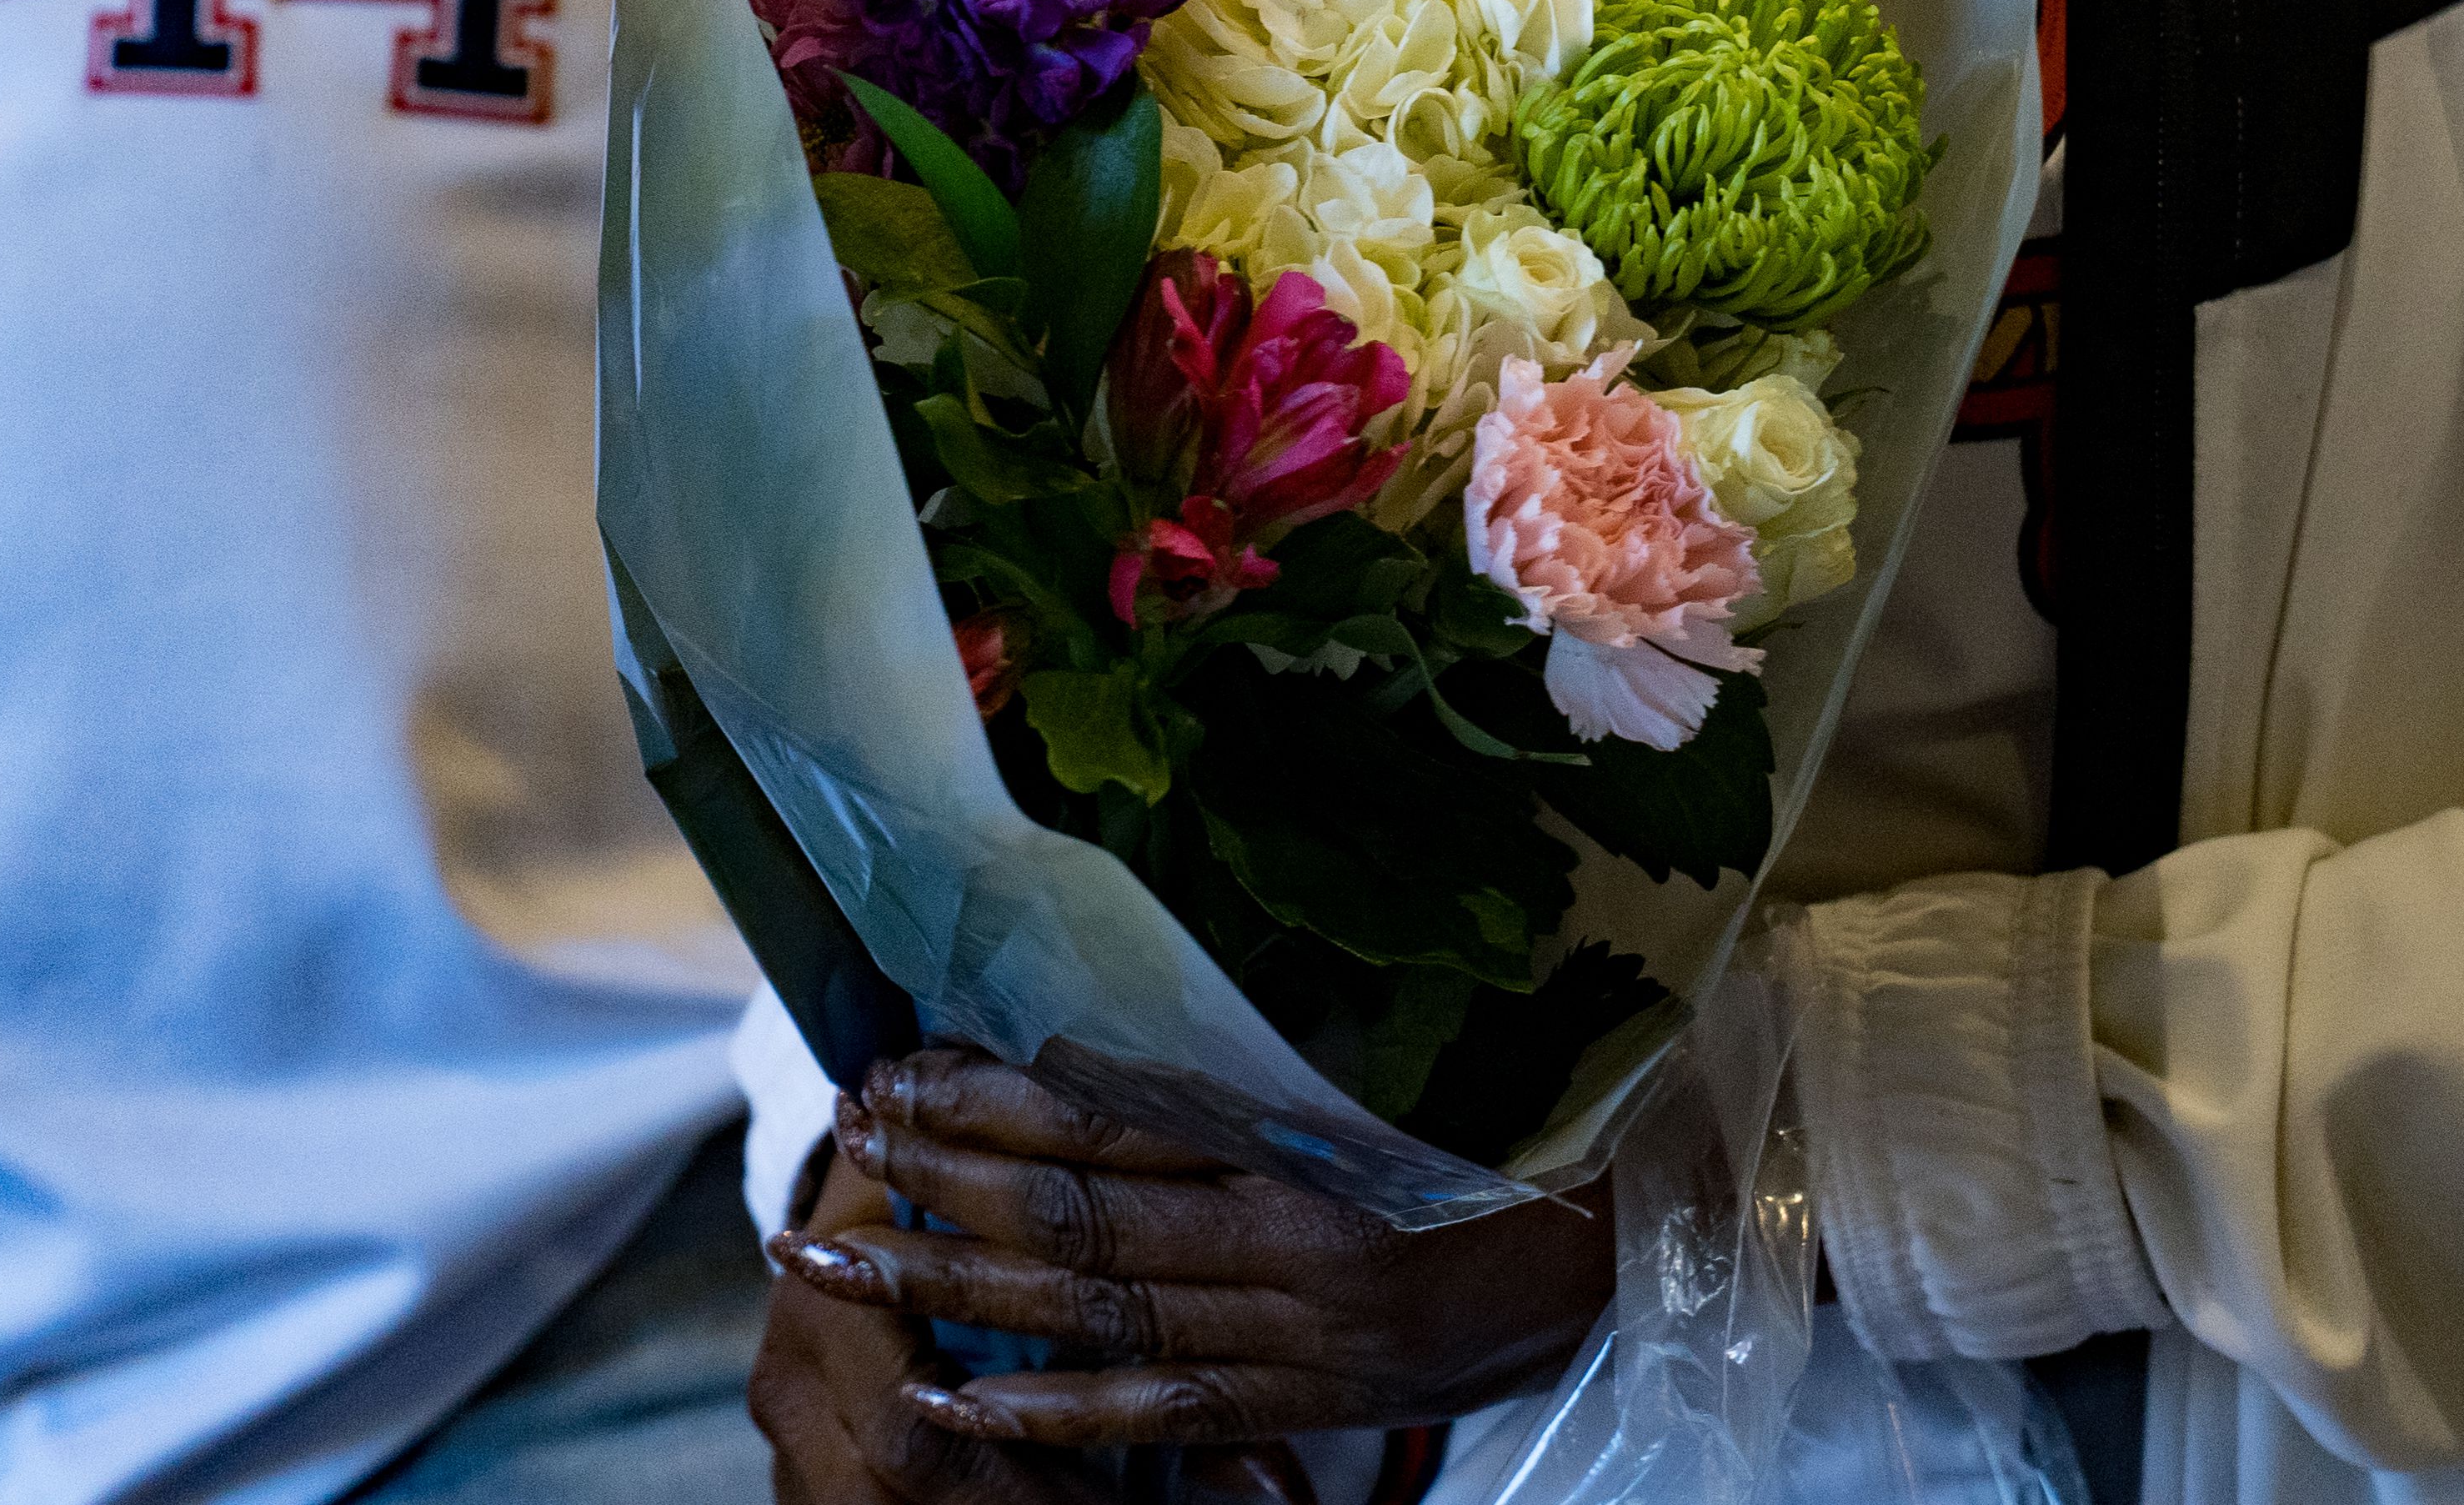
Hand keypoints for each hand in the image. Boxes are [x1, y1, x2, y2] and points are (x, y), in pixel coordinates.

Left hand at [768, 1044, 1613, 1449]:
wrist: (1625, 1261)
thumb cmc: (1492, 1154)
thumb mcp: (1364, 1097)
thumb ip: (1234, 1088)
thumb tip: (1079, 1050)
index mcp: (1305, 1151)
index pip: (1115, 1124)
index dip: (993, 1103)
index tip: (896, 1073)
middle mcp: (1290, 1249)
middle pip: (1084, 1217)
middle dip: (944, 1187)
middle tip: (838, 1150)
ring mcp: (1295, 1340)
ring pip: (1097, 1315)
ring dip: (958, 1289)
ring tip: (843, 1261)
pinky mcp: (1306, 1405)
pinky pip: (1159, 1414)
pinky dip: (1045, 1411)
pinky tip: (949, 1400)